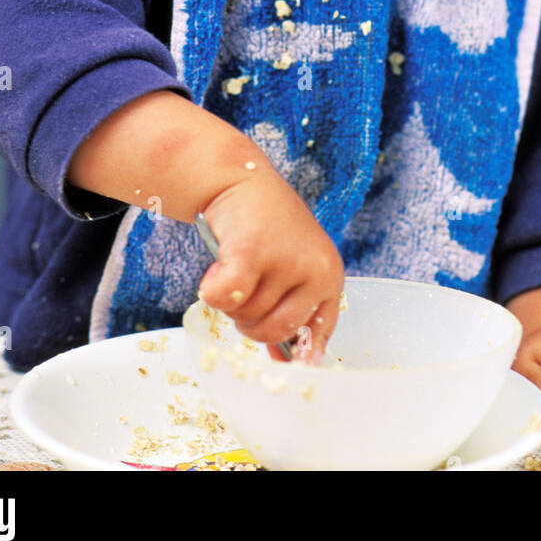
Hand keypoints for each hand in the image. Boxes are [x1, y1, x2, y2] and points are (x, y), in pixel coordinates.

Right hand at [196, 158, 343, 364]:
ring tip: (233, 264)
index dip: (298, 350)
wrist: (242, 177)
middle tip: (242, 290)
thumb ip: (293, 305)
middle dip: (249, 321)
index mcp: (329, 275)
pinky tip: (213, 271)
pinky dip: (211, 291)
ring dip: (230, 300)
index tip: (285, 363)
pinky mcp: (253, 252)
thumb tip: (288, 361)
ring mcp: (286, 260)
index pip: (319, 330)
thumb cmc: (265, 226)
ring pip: (245, 316)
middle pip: (273, 331)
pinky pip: (225, 299)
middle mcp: (316, 269)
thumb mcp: (293, 264)